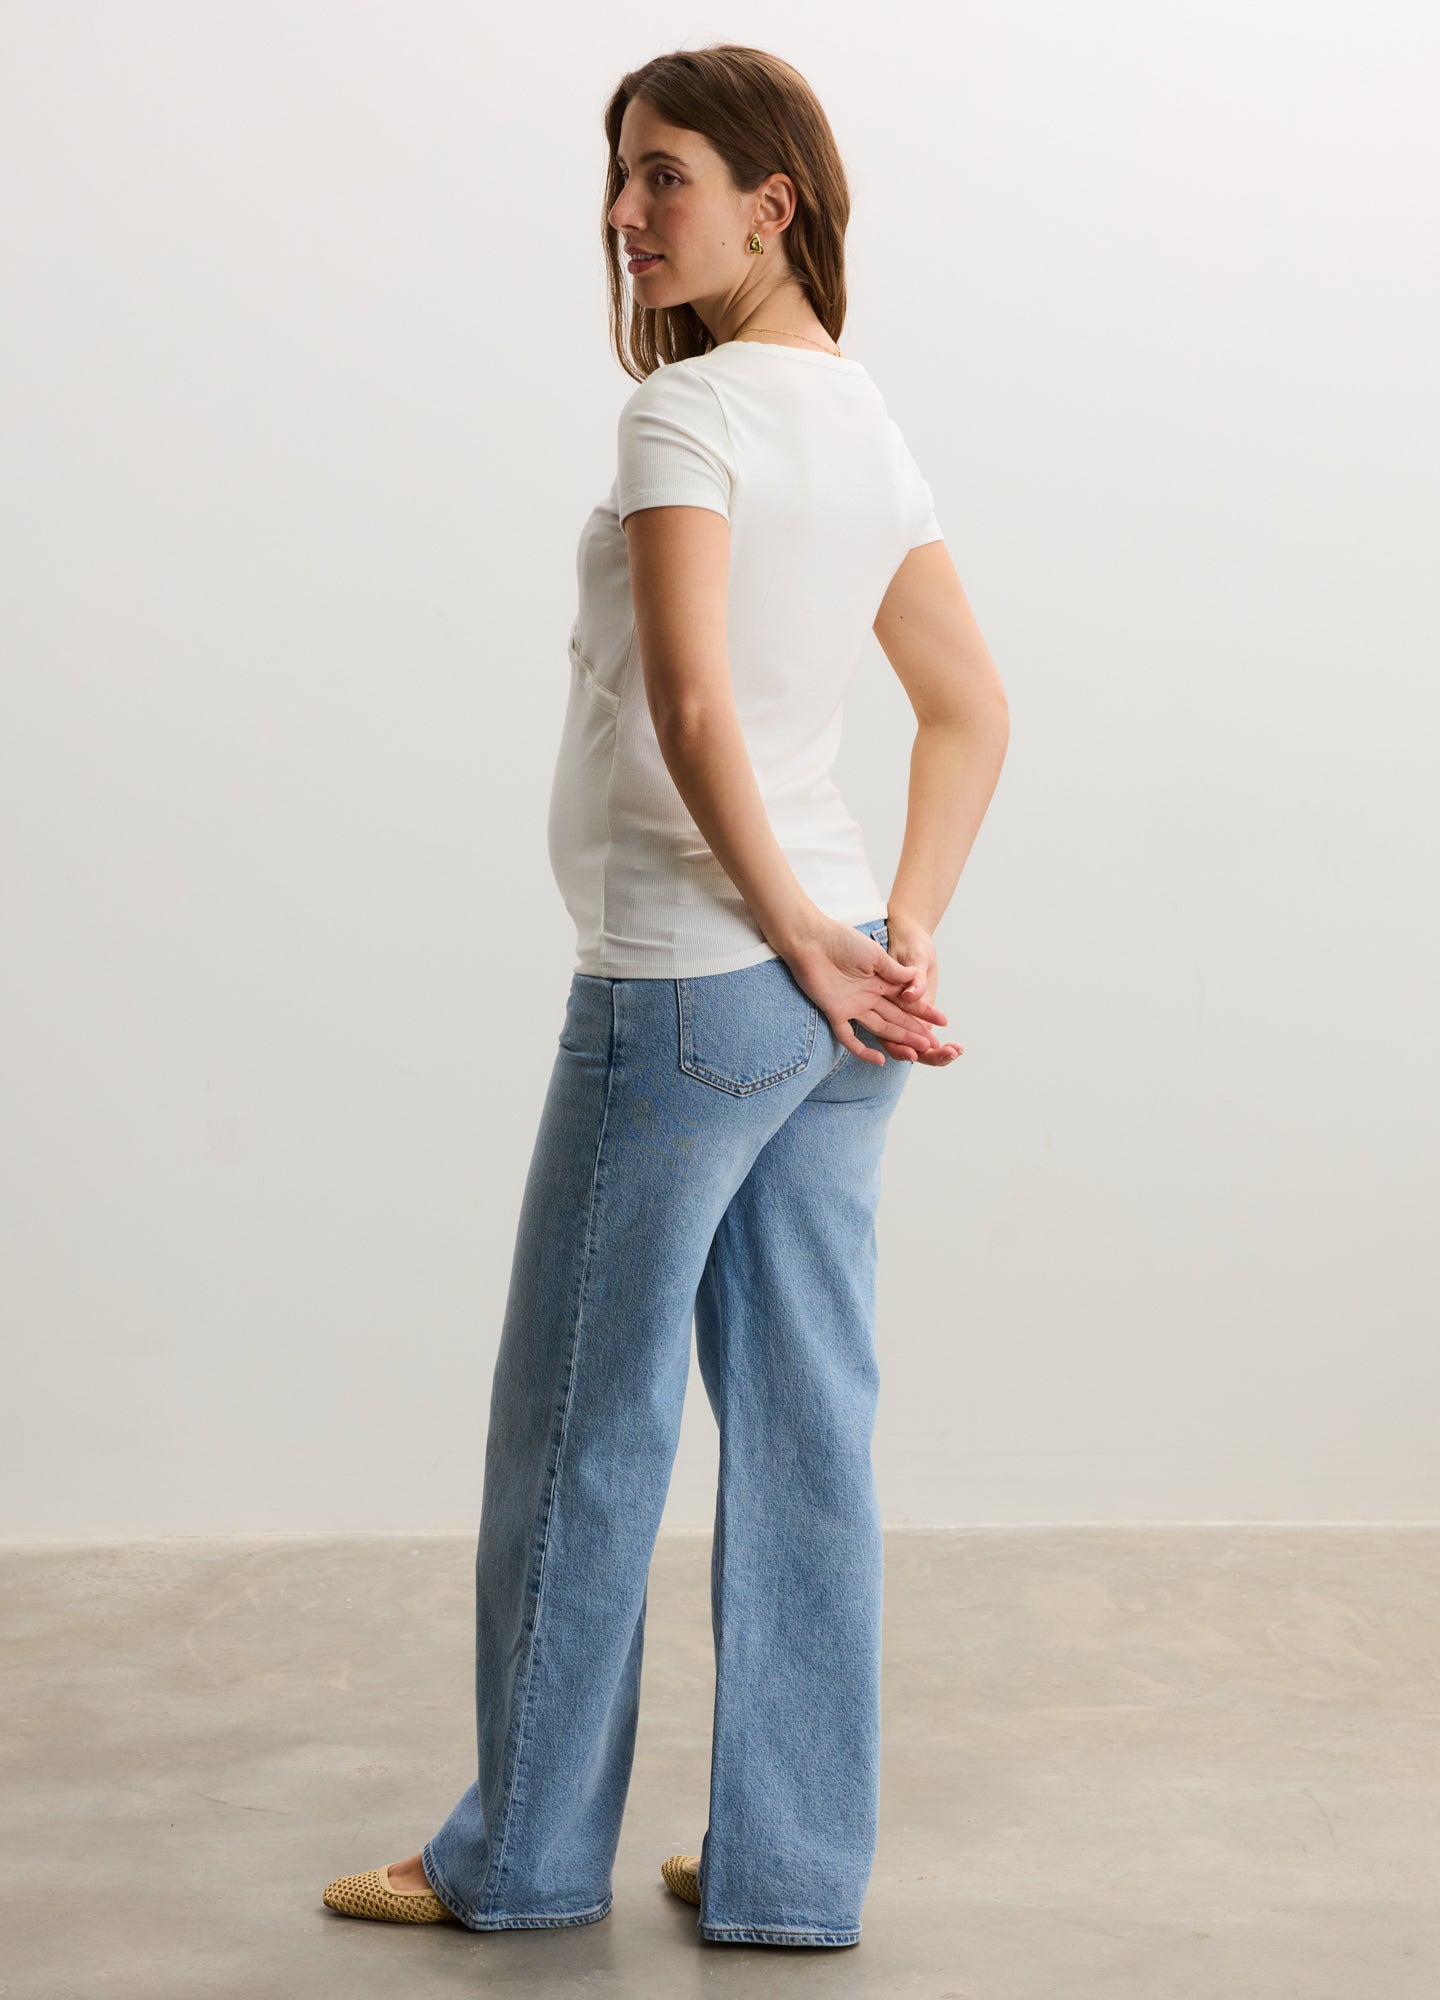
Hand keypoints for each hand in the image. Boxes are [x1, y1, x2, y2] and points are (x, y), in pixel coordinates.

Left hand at [778, 913, 958, 1069]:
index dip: (924, 1011)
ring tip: (917, 1052)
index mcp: (880, 981)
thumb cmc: (842, 941)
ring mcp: (852, 1006)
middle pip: (896, 1018)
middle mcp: (869, 996)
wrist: (811, 939)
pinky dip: (862, 1050)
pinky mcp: (834, 1012)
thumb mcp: (875, 956)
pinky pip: (849, 1037)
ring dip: (899, 1040)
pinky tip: (879, 1060)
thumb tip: (916, 982)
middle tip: (933, 1044)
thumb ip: (895, 972)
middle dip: (915, 1031)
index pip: (906, 1000)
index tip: (943, 1021)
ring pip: (880, 1028)